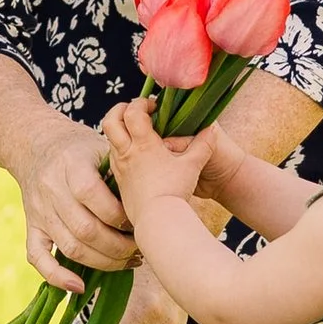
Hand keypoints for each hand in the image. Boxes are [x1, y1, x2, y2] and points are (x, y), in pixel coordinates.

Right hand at [14, 111, 134, 284]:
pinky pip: (38, 258)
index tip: (141, 220)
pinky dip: (57, 277)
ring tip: (127, 262)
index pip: (92, 194)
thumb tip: (153, 203)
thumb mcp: (103, 147)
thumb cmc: (82, 149)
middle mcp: (52, 189)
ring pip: (70, 248)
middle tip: (141, 248)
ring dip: (102, 262)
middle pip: (85, 229)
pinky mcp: (31, 226)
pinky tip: (80, 287)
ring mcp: (40, 211)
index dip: (119, 215)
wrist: (38, 145)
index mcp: (71, 165)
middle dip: (118, 246)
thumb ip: (123, 171)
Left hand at [104, 99, 217, 226]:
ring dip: (120, 130)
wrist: (158, 220)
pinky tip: (134, 154)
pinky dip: (120, 149)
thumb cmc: (175, 191)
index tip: (154, 106)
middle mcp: (126, 152)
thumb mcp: (192, 166)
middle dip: (120, 110)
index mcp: (143, 144)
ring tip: (136, 132)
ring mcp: (119, 166)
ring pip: (109, 139)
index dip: (142, 103)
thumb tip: (213, 129)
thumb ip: (203, 145)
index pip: (133, 112)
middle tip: (134, 110)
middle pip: (110, 120)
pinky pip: (113, 157)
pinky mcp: (119, 180)